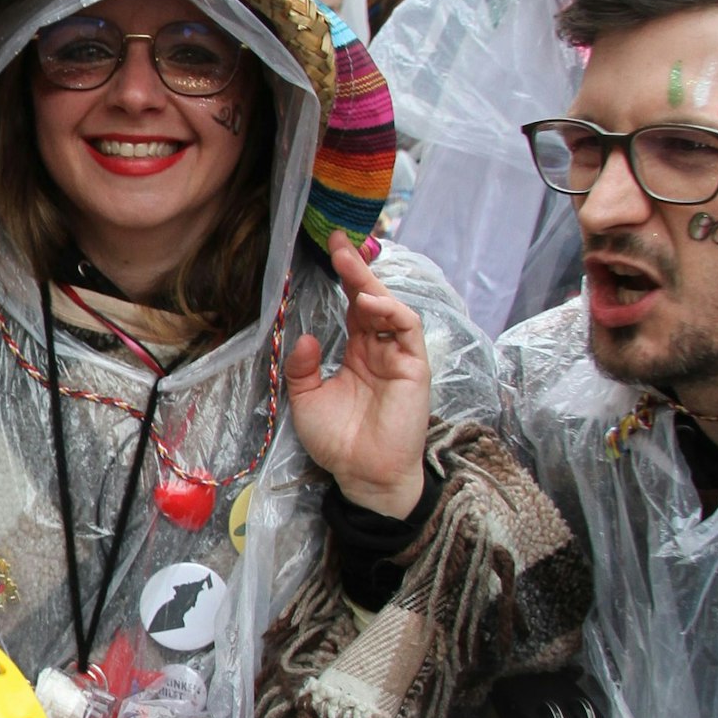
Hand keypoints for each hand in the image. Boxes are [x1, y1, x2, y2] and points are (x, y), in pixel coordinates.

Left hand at [284, 230, 430, 517]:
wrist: (362, 476)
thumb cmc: (338, 441)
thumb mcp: (306, 399)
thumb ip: (302, 367)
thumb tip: (306, 336)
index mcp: (356, 352)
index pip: (352, 306)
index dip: (343, 278)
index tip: (327, 249)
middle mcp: (379, 349)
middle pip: (371, 299)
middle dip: (356, 269)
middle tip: (338, 241)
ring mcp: (399, 357)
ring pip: (391, 309)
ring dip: (371, 284)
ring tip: (348, 263)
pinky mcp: (415, 368)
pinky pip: (408, 330)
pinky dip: (390, 312)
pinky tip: (368, 303)